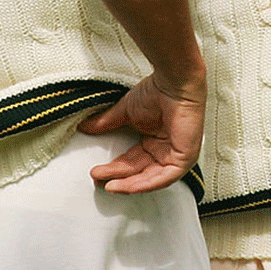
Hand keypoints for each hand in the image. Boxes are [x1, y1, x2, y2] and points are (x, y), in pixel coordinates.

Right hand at [78, 72, 205, 193]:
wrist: (173, 83)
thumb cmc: (157, 92)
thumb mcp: (126, 112)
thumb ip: (107, 122)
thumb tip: (85, 127)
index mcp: (155, 140)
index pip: (133, 160)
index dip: (115, 168)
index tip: (97, 172)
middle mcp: (166, 149)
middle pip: (140, 171)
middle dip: (118, 177)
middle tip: (98, 179)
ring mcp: (177, 155)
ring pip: (151, 178)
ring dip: (129, 184)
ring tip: (109, 186)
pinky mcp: (186, 158)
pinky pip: (165, 177)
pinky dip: (146, 183)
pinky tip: (129, 186)